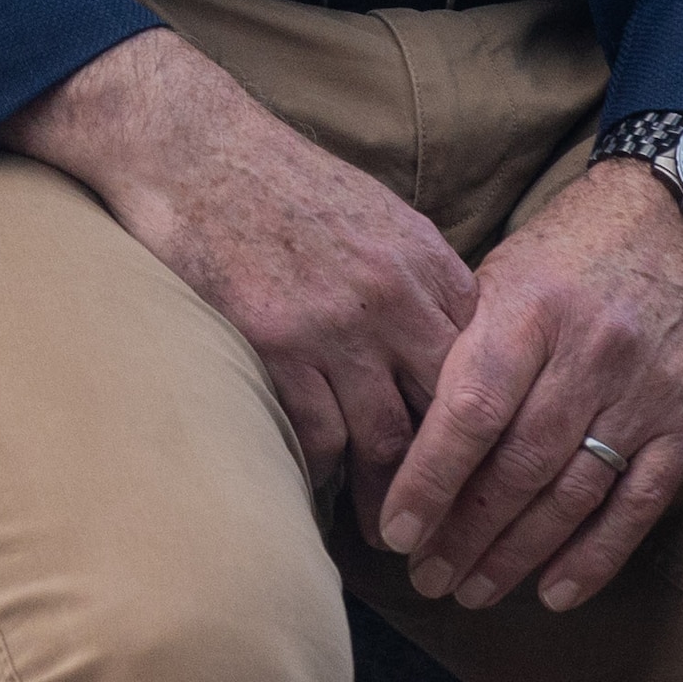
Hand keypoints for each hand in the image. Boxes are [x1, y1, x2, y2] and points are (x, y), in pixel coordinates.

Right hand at [0, 28, 478, 499]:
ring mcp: (337, 324)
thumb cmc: (281, 179)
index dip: (488, 427)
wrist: (194, 148)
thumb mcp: (376, 213)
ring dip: (391, 497)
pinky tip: (322, 495)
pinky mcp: (277, 344)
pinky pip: (318, 437)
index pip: (483, 365)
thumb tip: (450, 342)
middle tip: (450, 525)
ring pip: (388, 441)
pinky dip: (323, 476)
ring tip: (391, 533)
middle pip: (448, 414)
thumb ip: (419, 278)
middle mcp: (393, 297)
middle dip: (452, 480)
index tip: (485, 472)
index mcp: (426, 262)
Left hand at [374, 156, 682, 613]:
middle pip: (517, 467)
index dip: (429, 479)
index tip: (394, 530)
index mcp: (530, 309)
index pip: (470, 411)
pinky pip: (638, 505)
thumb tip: (401, 415)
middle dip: (465, 533)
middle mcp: (588, 355)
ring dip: (517, 554)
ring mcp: (644, 393)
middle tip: (425, 576)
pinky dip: (595, 556)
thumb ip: (464, 339)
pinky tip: (554, 592)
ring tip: (471, 590)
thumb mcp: (509, 268)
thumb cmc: (577, 242)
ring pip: (572, 496)